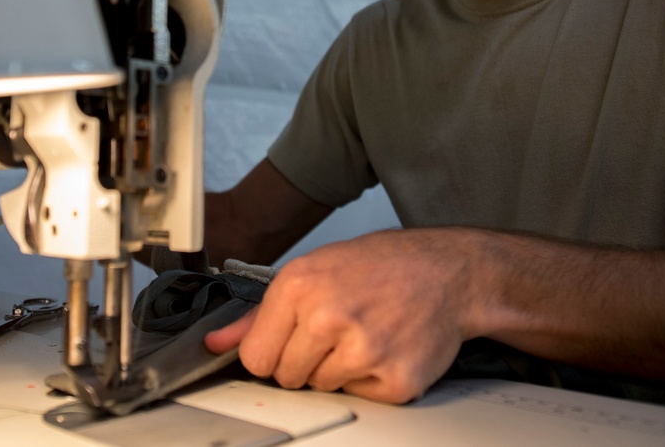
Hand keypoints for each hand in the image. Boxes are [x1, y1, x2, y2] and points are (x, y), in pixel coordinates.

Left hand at [205, 228, 479, 403]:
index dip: (271, 353)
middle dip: (304, 360)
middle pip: (285, 377)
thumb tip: (217, 342)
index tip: (288, 341)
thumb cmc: (382, 265)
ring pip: (320, 388)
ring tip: (362, 333)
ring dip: (337, 369)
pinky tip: (384, 346)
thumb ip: (261, 313)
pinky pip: (359, 397)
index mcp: (299, 286)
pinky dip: (370, 380)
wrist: (448, 271)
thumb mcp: (314, 270)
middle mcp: (326, 316)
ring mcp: (362, 350)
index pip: (254, 357)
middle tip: (336, 330)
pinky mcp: (394, 380)